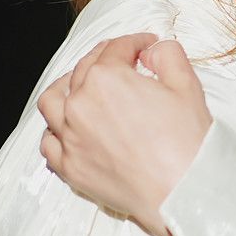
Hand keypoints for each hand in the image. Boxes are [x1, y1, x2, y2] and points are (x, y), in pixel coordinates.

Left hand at [37, 33, 211, 235]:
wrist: (183, 193)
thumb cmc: (187, 143)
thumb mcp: (187, 85)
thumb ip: (167, 55)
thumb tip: (152, 51)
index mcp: (105, 78)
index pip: (117, 48)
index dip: (136, 42)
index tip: (147, 47)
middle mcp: (79, 104)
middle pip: (85, 69)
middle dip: (106, 59)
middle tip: (125, 63)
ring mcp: (70, 137)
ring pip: (52, 101)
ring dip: (66, 88)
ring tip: (81, 88)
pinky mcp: (70, 166)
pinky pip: (49, 143)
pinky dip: (56, 131)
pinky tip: (69, 129)